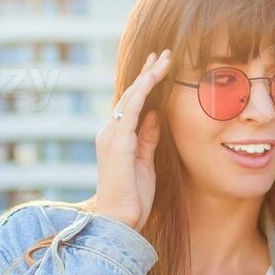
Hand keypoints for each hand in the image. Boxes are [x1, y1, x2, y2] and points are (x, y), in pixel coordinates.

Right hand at [93, 49, 170, 232]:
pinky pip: (131, 109)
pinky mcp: (117, 142)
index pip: (132, 105)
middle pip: (130, 95)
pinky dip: (143, 91)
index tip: (160, 68)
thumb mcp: (145, 163)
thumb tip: (156, 114)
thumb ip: (148, 138)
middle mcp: (110, 132)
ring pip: (131, 97)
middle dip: (147, 73)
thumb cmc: (132, 199)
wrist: (119, 221)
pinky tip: (154, 77)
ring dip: (148, 76)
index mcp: (117, 138)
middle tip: (163, 53)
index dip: (146, 85)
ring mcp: (111, 136)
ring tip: (164, 58)